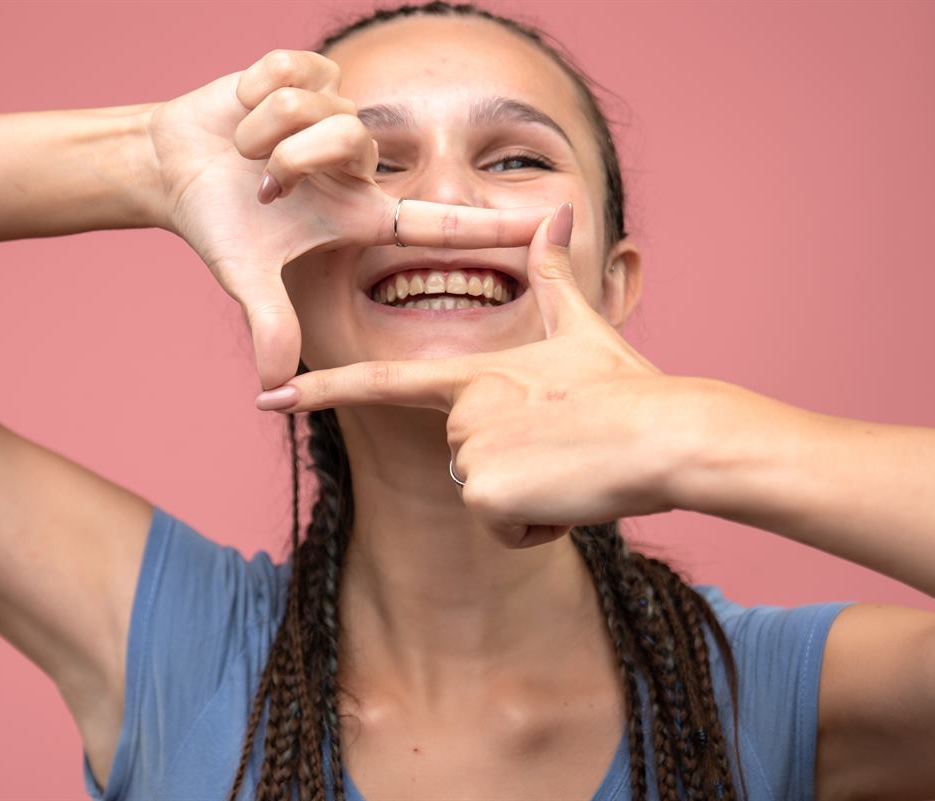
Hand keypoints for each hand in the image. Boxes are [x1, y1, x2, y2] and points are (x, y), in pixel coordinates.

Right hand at [146, 49, 556, 388]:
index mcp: (360, 212)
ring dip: (263, 131)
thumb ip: (271, 325)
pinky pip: (289, 69)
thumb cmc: (221, 223)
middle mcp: (360, 164)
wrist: (176, 167)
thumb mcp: (249, 277)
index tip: (554, 224)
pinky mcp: (309, 72)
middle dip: (292, 155)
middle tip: (261, 183)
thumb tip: (273, 386)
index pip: (442, 220)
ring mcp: (336, 115)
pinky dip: (253, 94)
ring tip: (246, 151)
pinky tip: (245, 112)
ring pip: (313, 105)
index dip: (495, 226)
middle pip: (350, 137)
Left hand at [254, 204, 706, 548]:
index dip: (323, 389)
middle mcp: (460, 411)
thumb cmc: (628, 387)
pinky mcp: (484, 494)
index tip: (268, 398)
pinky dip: (538, 527)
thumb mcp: (585, 327)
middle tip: (564, 450)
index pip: (382, 380)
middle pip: (465, 461)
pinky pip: (504, 531)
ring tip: (571, 469)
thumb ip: (553, 276)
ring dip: (529, 499)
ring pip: (486, 499)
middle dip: (513, 469)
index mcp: (474, 374)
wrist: (666, 433)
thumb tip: (557, 209)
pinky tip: (570, 498)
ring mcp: (468, 451)